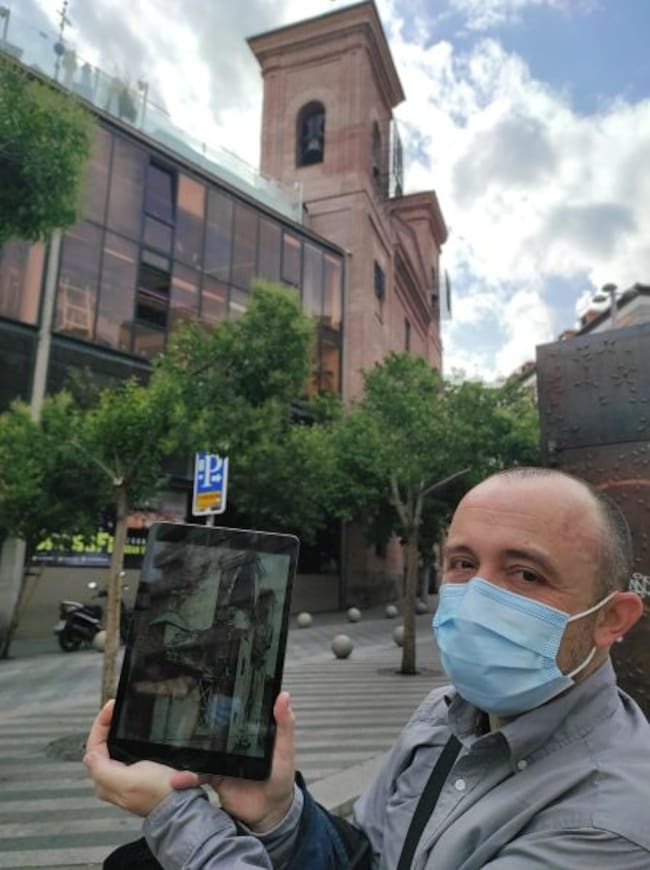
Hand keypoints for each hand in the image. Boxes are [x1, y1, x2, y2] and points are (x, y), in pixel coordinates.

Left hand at [84, 699, 176, 816]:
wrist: (180, 803)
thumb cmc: (157, 792)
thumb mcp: (129, 781)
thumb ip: (104, 771)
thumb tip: (89, 756)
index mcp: (105, 781)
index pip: (94, 747)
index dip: (100, 724)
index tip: (112, 706)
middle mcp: (111, 779)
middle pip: (101, 745)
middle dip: (106, 724)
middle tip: (116, 706)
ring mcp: (124, 775)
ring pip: (112, 746)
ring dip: (115, 728)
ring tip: (121, 712)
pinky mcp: (137, 771)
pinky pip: (124, 749)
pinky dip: (125, 735)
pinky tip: (131, 728)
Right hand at [170, 691, 295, 832]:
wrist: (270, 812)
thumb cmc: (281, 776)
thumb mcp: (285, 749)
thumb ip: (285, 724)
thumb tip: (284, 696)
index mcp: (248, 731)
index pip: (233, 713)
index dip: (222, 703)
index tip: (208, 695)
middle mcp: (233, 743)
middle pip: (212, 731)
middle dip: (195, 727)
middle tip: (183, 721)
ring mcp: (222, 759)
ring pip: (201, 751)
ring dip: (188, 753)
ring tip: (177, 755)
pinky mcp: (215, 776)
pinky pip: (198, 774)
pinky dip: (188, 777)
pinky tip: (179, 780)